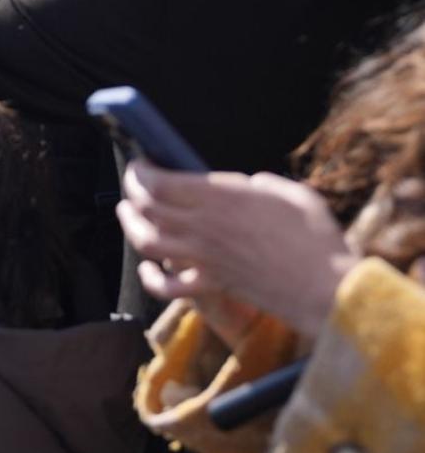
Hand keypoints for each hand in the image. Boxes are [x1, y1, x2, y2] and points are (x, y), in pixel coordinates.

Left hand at [116, 162, 357, 339]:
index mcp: (221, 198)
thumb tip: (246, 185)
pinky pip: (166, 287)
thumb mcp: (290, 193)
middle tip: (132, 186)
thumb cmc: (316, 237)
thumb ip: (259, 185)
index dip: (140, 173)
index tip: (140, 165)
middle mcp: (203, 227)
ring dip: (130, 227)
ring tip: (128, 215)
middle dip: (131, 194)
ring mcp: (203, 258)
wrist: (325, 287)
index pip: (158, 183)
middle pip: (146, 209)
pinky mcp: (210, 285)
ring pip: (146, 243)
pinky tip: (149, 269)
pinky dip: (151, 278)